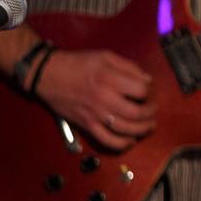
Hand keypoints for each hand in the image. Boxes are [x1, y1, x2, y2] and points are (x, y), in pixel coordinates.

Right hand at [34, 48, 155, 151]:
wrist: (48, 75)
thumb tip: (147, 80)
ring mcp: (95, 115)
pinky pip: (107, 141)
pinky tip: (130, 141)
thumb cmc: (78, 63)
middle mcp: (104, 99)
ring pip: (125, 129)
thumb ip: (128, 67)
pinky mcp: (86, 126)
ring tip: (149, 125)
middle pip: (137, 113)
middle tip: (153, 109)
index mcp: (110, 79)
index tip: (148, 90)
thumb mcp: (105, 56)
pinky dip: (122, 144)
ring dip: (142, 129)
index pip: (141, 90)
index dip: (149, 91)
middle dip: (150, 112)